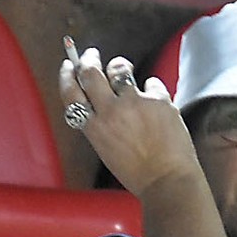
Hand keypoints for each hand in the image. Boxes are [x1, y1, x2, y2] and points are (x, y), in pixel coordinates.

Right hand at [59, 45, 202, 197]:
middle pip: (90, 72)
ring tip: (123, 68)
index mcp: (94, 128)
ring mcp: (135, 104)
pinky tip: (156, 101)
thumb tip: (101, 99)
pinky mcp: (158, 100)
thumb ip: (100, 125)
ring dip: (119, 65)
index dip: (67, 75)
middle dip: (88, 58)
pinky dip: (153, 90)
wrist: (169, 181)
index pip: (70, 93)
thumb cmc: (140, 173)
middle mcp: (111, 112)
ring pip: (119, 68)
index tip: (68, 65)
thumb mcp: (107, 150)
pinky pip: (152, 83)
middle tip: (91, 54)